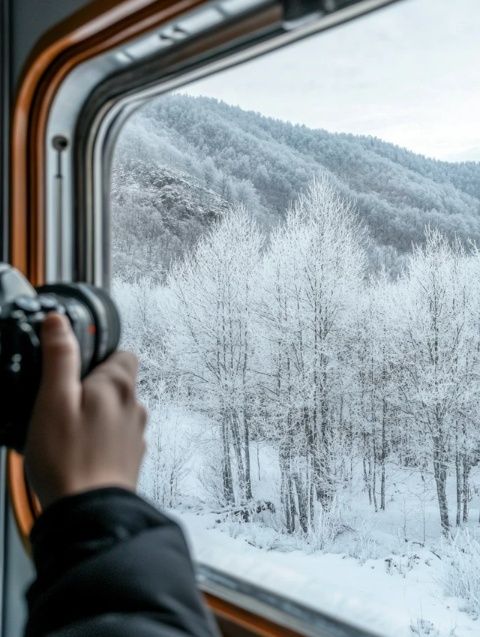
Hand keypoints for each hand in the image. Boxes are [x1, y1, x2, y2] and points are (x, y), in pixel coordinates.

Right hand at [24, 313, 146, 508]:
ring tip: (67, 431)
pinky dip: (101, 438)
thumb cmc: (68, 459)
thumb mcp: (53, 399)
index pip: (123, 354)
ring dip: (96, 414)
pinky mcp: (131, 458)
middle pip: (118, 382)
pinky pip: (116, 436)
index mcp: (119, 386)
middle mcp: (135, 407)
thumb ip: (60, 358)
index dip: (99, 356)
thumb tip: (59, 322)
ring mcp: (136, 434)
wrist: (88, 514)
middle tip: (62, 403)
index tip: (75, 368)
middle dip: (93, 387)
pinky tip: (78, 451)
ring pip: (116, 411)